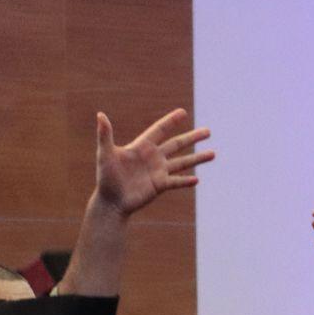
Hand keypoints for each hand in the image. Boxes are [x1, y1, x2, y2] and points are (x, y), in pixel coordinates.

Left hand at [92, 109, 213, 215]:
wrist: (110, 201)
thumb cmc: (106, 177)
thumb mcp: (105, 154)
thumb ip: (105, 135)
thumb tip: (100, 115)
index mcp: (142, 146)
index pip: (160, 130)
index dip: (171, 121)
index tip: (183, 112)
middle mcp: (153, 157)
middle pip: (177, 144)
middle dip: (192, 138)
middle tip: (208, 131)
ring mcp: (158, 172)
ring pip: (182, 163)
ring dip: (197, 158)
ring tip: (213, 153)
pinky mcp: (160, 186)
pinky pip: (176, 182)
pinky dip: (186, 181)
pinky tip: (197, 179)